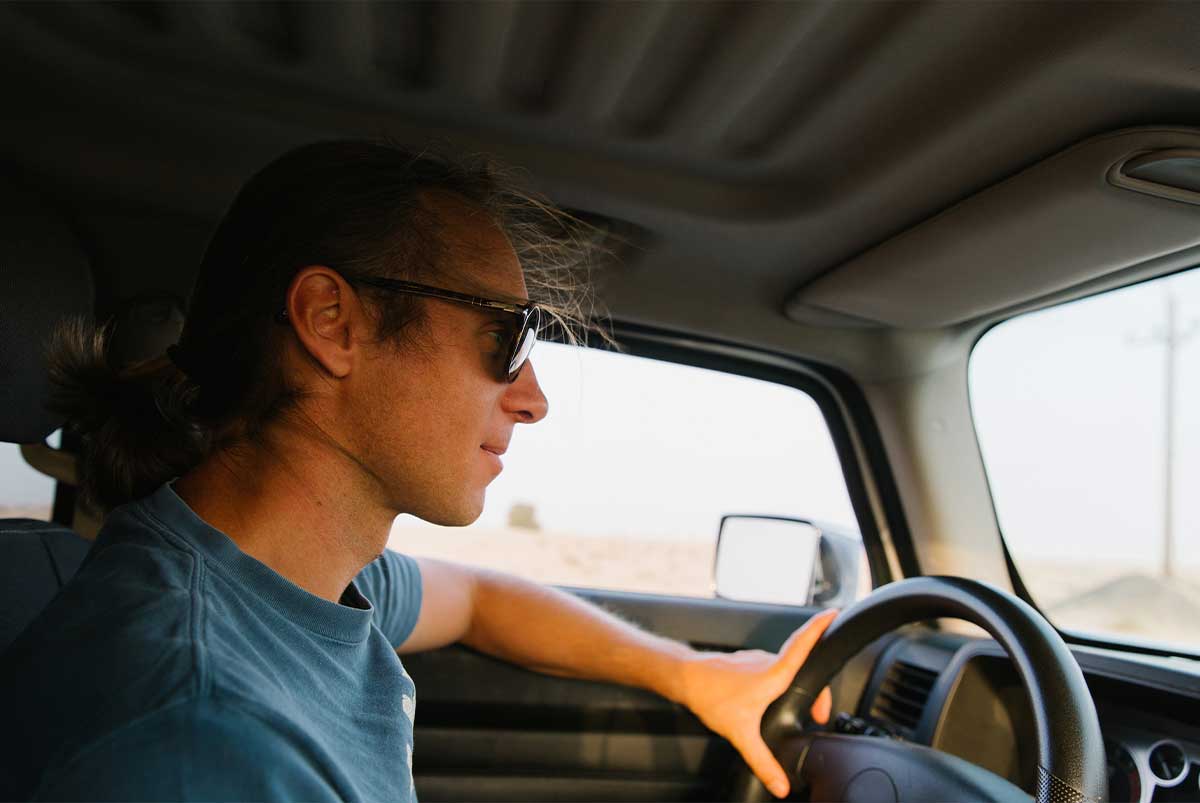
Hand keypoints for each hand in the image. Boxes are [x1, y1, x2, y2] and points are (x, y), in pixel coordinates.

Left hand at [677, 609, 836, 798]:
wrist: (683, 678)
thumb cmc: (711, 697)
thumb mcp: (741, 734)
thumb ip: (763, 761)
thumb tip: (780, 785)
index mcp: (774, 673)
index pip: (803, 645)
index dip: (819, 628)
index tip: (833, 613)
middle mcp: (767, 662)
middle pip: (801, 665)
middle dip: (815, 688)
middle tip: (819, 714)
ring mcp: (754, 661)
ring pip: (784, 669)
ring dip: (794, 686)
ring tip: (796, 710)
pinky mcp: (744, 664)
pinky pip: (768, 671)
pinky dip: (776, 683)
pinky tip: (767, 702)